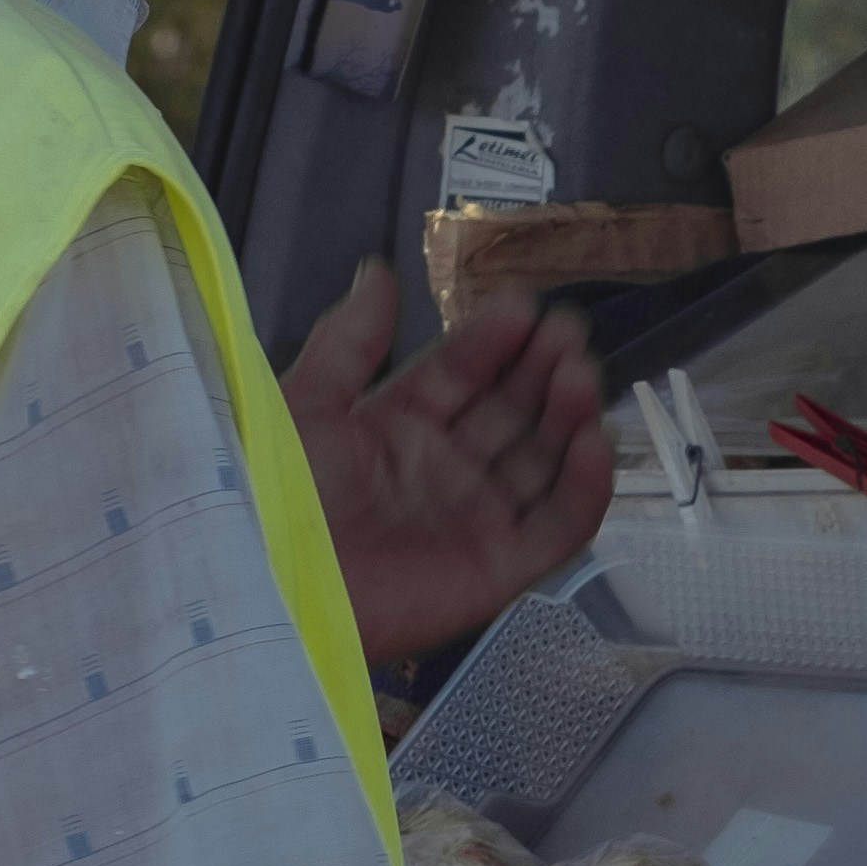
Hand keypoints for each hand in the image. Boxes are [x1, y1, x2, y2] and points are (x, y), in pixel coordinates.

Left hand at [278, 257, 607, 656]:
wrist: (275, 592)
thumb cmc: (277, 498)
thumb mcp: (305, 405)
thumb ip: (350, 341)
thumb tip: (379, 272)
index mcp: (394, 430)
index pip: (460, 373)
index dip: (491, 339)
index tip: (521, 305)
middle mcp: (442, 471)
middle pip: (510, 411)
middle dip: (540, 368)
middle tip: (565, 331)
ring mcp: (474, 519)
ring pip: (543, 460)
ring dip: (568, 414)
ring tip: (578, 374)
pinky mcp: (499, 567)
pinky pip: (558, 525)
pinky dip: (585, 486)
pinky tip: (591, 440)